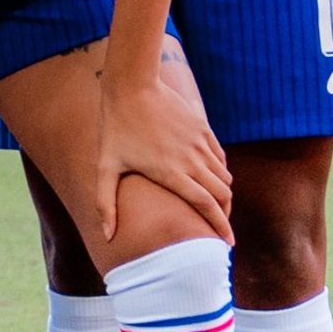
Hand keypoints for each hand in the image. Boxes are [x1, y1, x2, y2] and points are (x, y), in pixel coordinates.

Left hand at [98, 58, 232, 245]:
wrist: (133, 86)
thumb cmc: (115, 128)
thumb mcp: (105, 166)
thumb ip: (105, 202)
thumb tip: (107, 236)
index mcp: (171, 173)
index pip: (205, 206)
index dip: (219, 227)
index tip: (226, 245)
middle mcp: (192, 160)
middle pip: (222, 195)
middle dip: (224, 215)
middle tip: (218, 229)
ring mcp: (200, 143)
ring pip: (224, 177)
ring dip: (223, 195)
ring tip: (214, 207)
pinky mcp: (203, 129)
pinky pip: (220, 158)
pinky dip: (221, 173)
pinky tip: (211, 180)